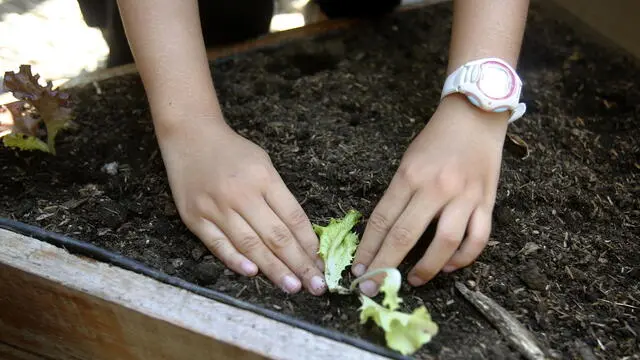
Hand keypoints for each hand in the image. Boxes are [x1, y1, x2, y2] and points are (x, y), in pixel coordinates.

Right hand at [156, 116, 326, 295]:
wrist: (190, 136)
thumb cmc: (232, 152)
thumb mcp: (264, 164)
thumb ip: (279, 197)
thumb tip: (300, 236)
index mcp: (263, 178)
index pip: (293, 217)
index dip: (309, 243)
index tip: (321, 262)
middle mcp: (241, 194)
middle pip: (276, 236)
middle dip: (298, 264)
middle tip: (315, 285)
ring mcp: (216, 207)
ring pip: (250, 245)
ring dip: (274, 269)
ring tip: (292, 286)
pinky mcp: (195, 218)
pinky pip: (218, 244)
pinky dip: (236, 260)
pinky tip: (253, 273)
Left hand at [351, 94, 508, 295]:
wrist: (476, 114)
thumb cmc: (436, 139)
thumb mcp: (407, 161)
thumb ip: (398, 194)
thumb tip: (385, 233)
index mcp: (409, 176)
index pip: (382, 220)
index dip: (368, 249)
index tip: (358, 270)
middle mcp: (435, 188)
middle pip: (405, 236)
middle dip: (385, 266)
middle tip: (372, 288)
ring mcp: (464, 196)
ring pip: (445, 243)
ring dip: (426, 269)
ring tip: (412, 280)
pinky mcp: (487, 201)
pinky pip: (478, 238)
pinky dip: (463, 258)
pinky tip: (448, 266)